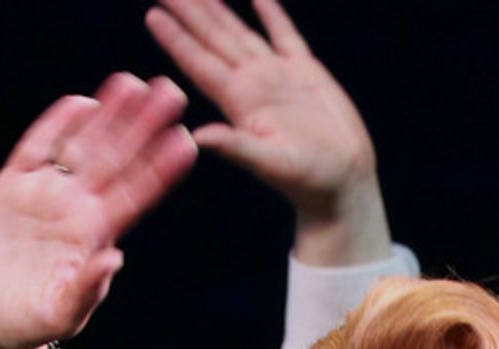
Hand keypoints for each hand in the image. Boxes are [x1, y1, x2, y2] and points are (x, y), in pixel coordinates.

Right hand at [0, 74, 195, 348]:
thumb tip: (113, 258)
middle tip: (171, 93)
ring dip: (107, 116)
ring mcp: (46, 195)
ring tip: (131, 83)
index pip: (136, 196)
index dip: (159, 169)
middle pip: (116, 160)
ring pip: (82, 146)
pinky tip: (81, 103)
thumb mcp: (60, 315)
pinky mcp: (11, 187)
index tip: (186, 142)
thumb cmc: (30, 324)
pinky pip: (37, 149)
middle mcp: (77, 210)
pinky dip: (56, 126)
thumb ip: (87, 290)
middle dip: (142, 127)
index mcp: (96, 237)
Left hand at [145, 0, 390, 261]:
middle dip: (190, 12)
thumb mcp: (271, 165)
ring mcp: (277, 76)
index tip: (153, 14)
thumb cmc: (310, 181)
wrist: (345, 182)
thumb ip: (237, 147)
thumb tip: (198, 136)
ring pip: (240, 32)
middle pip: (213, 39)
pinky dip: (271, 13)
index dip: (176, 39)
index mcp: (240, 103)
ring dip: (218, 9)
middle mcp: (253, 84)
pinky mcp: (305, 72)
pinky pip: (283, 35)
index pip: (199, 64)